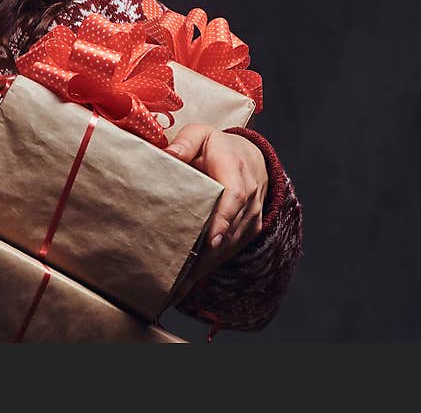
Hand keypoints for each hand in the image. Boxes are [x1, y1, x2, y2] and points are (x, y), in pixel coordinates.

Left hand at [164, 124, 267, 300]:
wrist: (251, 158)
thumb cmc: (220, 147)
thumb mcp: (202, 134)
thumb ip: (186, 143)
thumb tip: (168, 155)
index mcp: (237, 173)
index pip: (235, 197)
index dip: (224, 219)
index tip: (212, 239)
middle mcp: (250, 199)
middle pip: (230, 230)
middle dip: (207, 254)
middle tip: (180, 274)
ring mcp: (250, 218)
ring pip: (229, 246)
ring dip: (206, 266)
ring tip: (178, 286)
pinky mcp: (247, 231)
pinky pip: (229, 252)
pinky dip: (210, 268)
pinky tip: (187, 284)